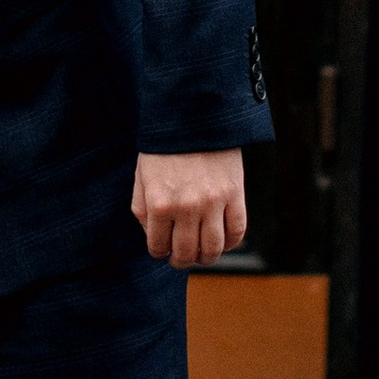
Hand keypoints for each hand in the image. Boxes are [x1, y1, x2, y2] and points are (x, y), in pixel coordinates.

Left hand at [134, 150, 247, 269]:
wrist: (193, 116)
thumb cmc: (164, 148)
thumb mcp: (142, 178)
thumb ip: (142, 211)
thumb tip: (154, 238)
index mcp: (159, 203)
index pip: (158, 247)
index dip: (159, 252)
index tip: (162, 249)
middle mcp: (186, 207)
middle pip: (186, 253)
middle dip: (181, 261)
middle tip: (181, 258)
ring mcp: (213, 202)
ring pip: (213, 249)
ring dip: (206, 258)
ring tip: (201, 255)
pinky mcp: (235, 194)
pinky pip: (237, 231)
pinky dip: (230, 244)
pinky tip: (222, 242)